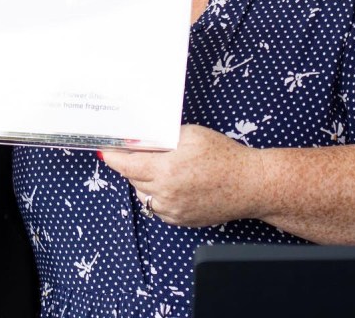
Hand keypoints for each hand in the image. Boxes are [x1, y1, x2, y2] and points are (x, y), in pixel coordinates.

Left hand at [100, 124, 262, 227]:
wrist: (250, 184)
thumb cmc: (223, 155)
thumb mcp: (189, 135)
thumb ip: (160, 137)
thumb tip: (137, 138)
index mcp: (165, 171)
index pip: (125, 165)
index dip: (112, 156)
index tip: (104, 149)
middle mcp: (165, 195)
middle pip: (133, 178)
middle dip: (132, 164)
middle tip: (138, 150)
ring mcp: (173, 211)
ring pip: (144, 194)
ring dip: (144, 180)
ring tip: (160, 165)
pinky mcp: (181, 221)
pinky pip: (158, 206)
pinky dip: (157, 194)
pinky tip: (172, 181)